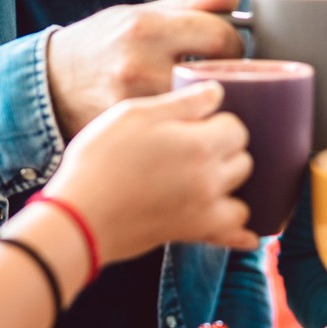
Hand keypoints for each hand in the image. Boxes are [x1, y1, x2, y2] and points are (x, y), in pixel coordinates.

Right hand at [43, 81, 256, 258]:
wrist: (79, 215)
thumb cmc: (100, 160)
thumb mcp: (134, 114)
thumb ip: (182, 102)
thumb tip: (217, 92)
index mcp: (200, 145)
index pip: (236, 127)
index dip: (218, 121)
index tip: (198, 123)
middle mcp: (210, 180)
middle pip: (244, 160)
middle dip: (227, 151)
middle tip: (197, 147)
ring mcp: (204, 210)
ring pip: (242, 197)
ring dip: (232, 187)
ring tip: (208, 179)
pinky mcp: (191, 233)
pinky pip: (231, 235)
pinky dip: (240, 233)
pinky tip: (247, 234)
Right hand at [47, 0, 245, 138]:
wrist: (51, 83)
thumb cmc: (102, 43)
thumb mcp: (139, 13)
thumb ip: (189, 5)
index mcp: (146, 27)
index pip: (219, 36)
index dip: (235, 44)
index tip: (230, 50)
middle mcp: (139, 65)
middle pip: (215, 76)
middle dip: (227, 78)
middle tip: (222, 78)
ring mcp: (134, 103)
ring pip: (200, 109)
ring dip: (209, 105)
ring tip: (203, 98)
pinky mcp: (131, 132)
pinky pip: (176, 130)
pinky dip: (185, 125)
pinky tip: (179, 119)